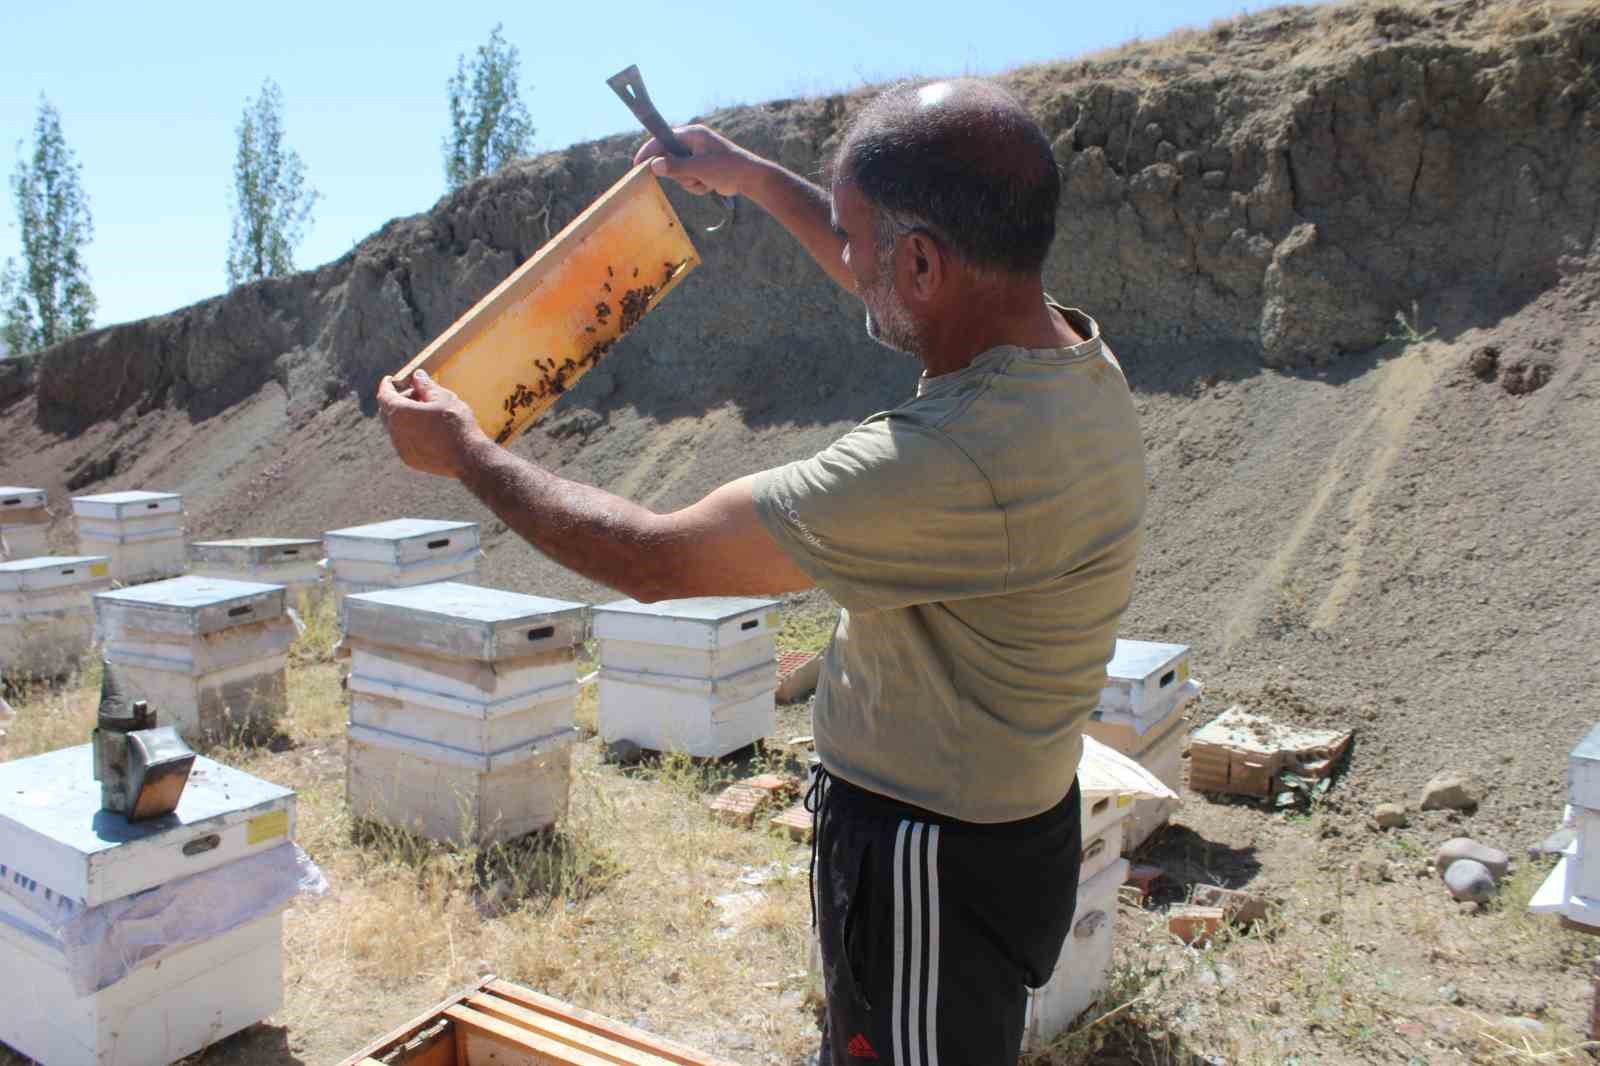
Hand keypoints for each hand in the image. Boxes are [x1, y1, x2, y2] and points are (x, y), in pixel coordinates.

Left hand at [376, 370, 486, 478]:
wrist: (468, 457)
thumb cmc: (456, 424)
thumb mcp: (443, 398)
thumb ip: (426, 386)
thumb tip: (417, 376)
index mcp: (400, 413)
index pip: (384, 395)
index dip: (387, 385)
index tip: (391, 380)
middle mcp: (395, 432)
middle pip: (388, 411)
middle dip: (398, 400)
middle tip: (417, 394)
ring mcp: (401, 448)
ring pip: (396, 427)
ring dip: (405, 417)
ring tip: (426, 412)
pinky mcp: (410, 460)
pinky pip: (404, 441)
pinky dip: (410, 432)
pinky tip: (429, 429)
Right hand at [632, 125, 760, 197]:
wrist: (749, 178)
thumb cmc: (727, 167)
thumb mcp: (699, 168)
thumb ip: (676, 167)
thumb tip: (654, 166)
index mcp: (692, 134)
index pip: (662, 140)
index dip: (649, 152)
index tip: (637, 165)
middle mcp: (692, 143)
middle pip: (669, 159)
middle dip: (679, 174)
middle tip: (692, 177)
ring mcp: (696, 156)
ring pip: (678, 173)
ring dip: (689, 182)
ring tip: (705, 181)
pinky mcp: (700, 168)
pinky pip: (688, 180)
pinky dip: (696, 186)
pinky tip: (709, 185)